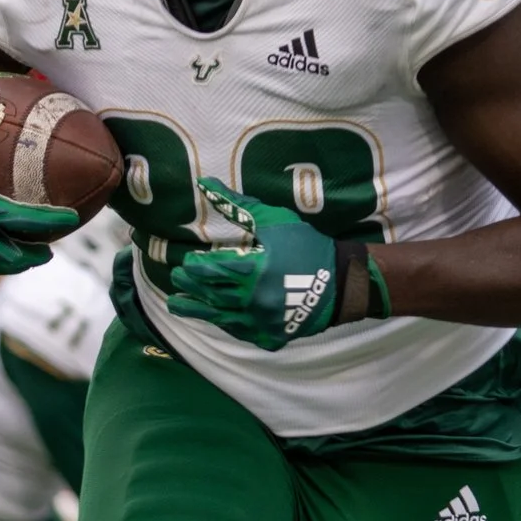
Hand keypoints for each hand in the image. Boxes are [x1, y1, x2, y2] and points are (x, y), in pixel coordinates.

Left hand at [166, 179, 375, 351]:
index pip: (211, 271)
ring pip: (220, 319)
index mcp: (254, 271)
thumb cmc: (306, 246)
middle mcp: (254, 301)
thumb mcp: (274, 220)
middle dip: (191, 287)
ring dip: (197, 310)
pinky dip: (225, 324)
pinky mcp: (270, 337)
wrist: (342, 282)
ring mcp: (262, 323)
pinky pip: (241, 333)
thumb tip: (203, 184)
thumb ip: (237, 205)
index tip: (187, 262)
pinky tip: (215, 317)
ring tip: (178, 305)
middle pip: (211, 295)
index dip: (195, 268)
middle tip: (178, 279)